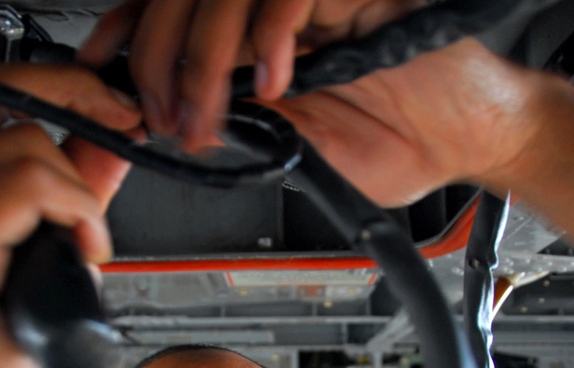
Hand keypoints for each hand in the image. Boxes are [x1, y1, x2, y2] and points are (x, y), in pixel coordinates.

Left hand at [81, 0, 550, 206]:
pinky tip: (274, 84)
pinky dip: (269, 36)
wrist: (471, 138)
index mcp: (268, 34)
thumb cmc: (403, 140)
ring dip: (201, 59)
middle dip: (158, 59)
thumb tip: (192, 120)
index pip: (181, 10)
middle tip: (160, 116)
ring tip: (202, 117)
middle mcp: (285, 6)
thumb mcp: (305, 147)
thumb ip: (252, 125)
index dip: (133, 31)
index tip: (102, 69)